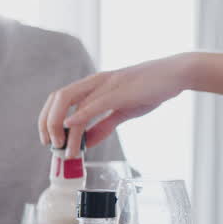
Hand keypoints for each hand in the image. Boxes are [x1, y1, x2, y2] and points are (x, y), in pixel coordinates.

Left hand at [39, 54, 190, 157]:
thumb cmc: (151, 89)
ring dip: (60, 126)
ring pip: (70, 100)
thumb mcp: (123, 110)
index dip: (47, 119)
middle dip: (47, 123)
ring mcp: (106, 84)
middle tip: (52, 146)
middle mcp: (95, 81)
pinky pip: (94, 103)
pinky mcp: (119, 90)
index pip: (59, 98)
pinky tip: (72, 128)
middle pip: (57, 97)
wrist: (175, 75)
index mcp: (94, 85)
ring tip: (65, 148)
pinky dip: (80, 116)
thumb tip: (87, 142)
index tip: (50, 141)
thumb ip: (104, 125)